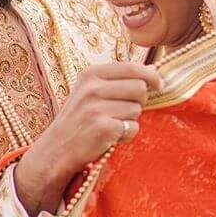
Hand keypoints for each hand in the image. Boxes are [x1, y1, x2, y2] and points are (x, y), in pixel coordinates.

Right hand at [14, 62, 162, 216]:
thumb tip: (152, 69)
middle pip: (140, 88)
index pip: (131, 67)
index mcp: (90, 74)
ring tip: (111, 125)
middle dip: (140, 101)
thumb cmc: (78, 120)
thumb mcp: (90, 92)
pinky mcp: (103, 128)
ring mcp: (96, 108)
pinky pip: (133, 128)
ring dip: (130, 120)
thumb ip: (118, 80)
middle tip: (123, 112)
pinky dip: (126, 135)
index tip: (158, 84)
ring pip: (137, 109)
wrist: (57, 149)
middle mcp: (92, 88)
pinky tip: (111, 137)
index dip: (151, 75)